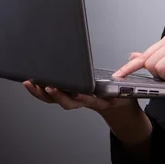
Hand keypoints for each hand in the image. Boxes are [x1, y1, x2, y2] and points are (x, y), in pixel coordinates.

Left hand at [23, 81, 152, 146]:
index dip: (84, 96)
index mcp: (102, 99)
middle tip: (50, 86)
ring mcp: (76, 99)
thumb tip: (134, 56)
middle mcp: (87, 101)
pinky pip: (52, 96)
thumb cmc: (122, 95)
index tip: (79, 92)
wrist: (117, 108)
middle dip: (58, 95)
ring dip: (43, 93)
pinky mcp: (68, 95)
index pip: (92, 99)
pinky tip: (31, 83)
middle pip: (70, 102)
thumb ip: (130, 70)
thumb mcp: (130, 85)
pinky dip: (40, 90)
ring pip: (57, 100)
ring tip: (33, 83)